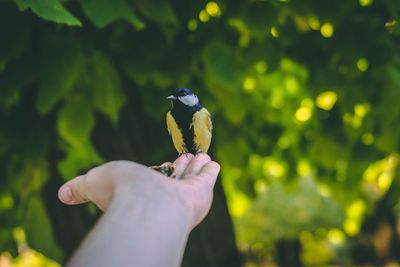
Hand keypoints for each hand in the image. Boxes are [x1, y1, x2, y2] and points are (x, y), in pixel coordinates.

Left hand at [58, 153, 219, 227]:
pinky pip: (207, 178)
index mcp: (142, 193)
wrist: (145, 205)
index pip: (154, 180)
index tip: (164, 164)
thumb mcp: (93, 182)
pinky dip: (210, 171)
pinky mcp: (200, 193)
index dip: (159, 171)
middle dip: (181, 167)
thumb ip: (80, 186)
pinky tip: (213, 164)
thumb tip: (62, 194)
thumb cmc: (119, 193)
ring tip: (203, 157)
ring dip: (197, 166)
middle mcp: (163, 196)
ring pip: (191, 177)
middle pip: (175, 178)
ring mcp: (183, 195)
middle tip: (187, 157)